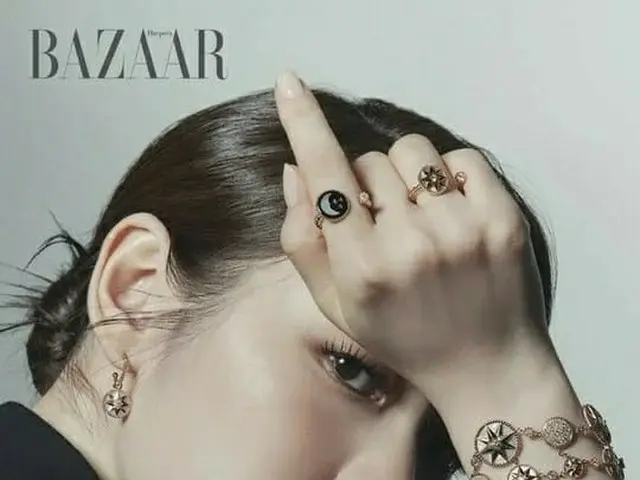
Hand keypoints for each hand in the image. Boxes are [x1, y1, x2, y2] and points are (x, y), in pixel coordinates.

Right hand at [276, 73, 550, 397]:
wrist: (485, 366)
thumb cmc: (402, 336)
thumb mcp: (335, 305)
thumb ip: (304, 240)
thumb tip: (295, 171)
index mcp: (362, 268)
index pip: (325, 176)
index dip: (303, 125)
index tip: (289, 84)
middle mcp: (410, 244)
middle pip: (368, 162)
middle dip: (367, 184)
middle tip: (386, 225)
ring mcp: (461, 228)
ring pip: (413, 152)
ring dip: (407, 176)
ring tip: (420, 218)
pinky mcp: (502, 217)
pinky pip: (460, 158)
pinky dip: (449, 177)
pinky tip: (451, 214)